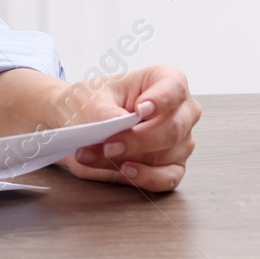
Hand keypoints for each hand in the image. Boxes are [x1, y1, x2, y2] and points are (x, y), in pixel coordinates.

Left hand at [60, 64, 199, 191]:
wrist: (79, 122)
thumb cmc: (93, 101)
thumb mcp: (92, 99)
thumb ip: (106, 113)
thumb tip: (119, 127)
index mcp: (164, 81)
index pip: (174, 87)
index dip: (160, 100)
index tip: (140, 110)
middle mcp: (180, 112)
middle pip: (173, 128)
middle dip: (139, 139)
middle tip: (109, 144)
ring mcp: (180, 141)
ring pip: (166, 155)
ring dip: (129, 158)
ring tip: (95, 154)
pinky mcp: (172, 167)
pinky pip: (168, 177)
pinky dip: (145, 177)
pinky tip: (126, 171)